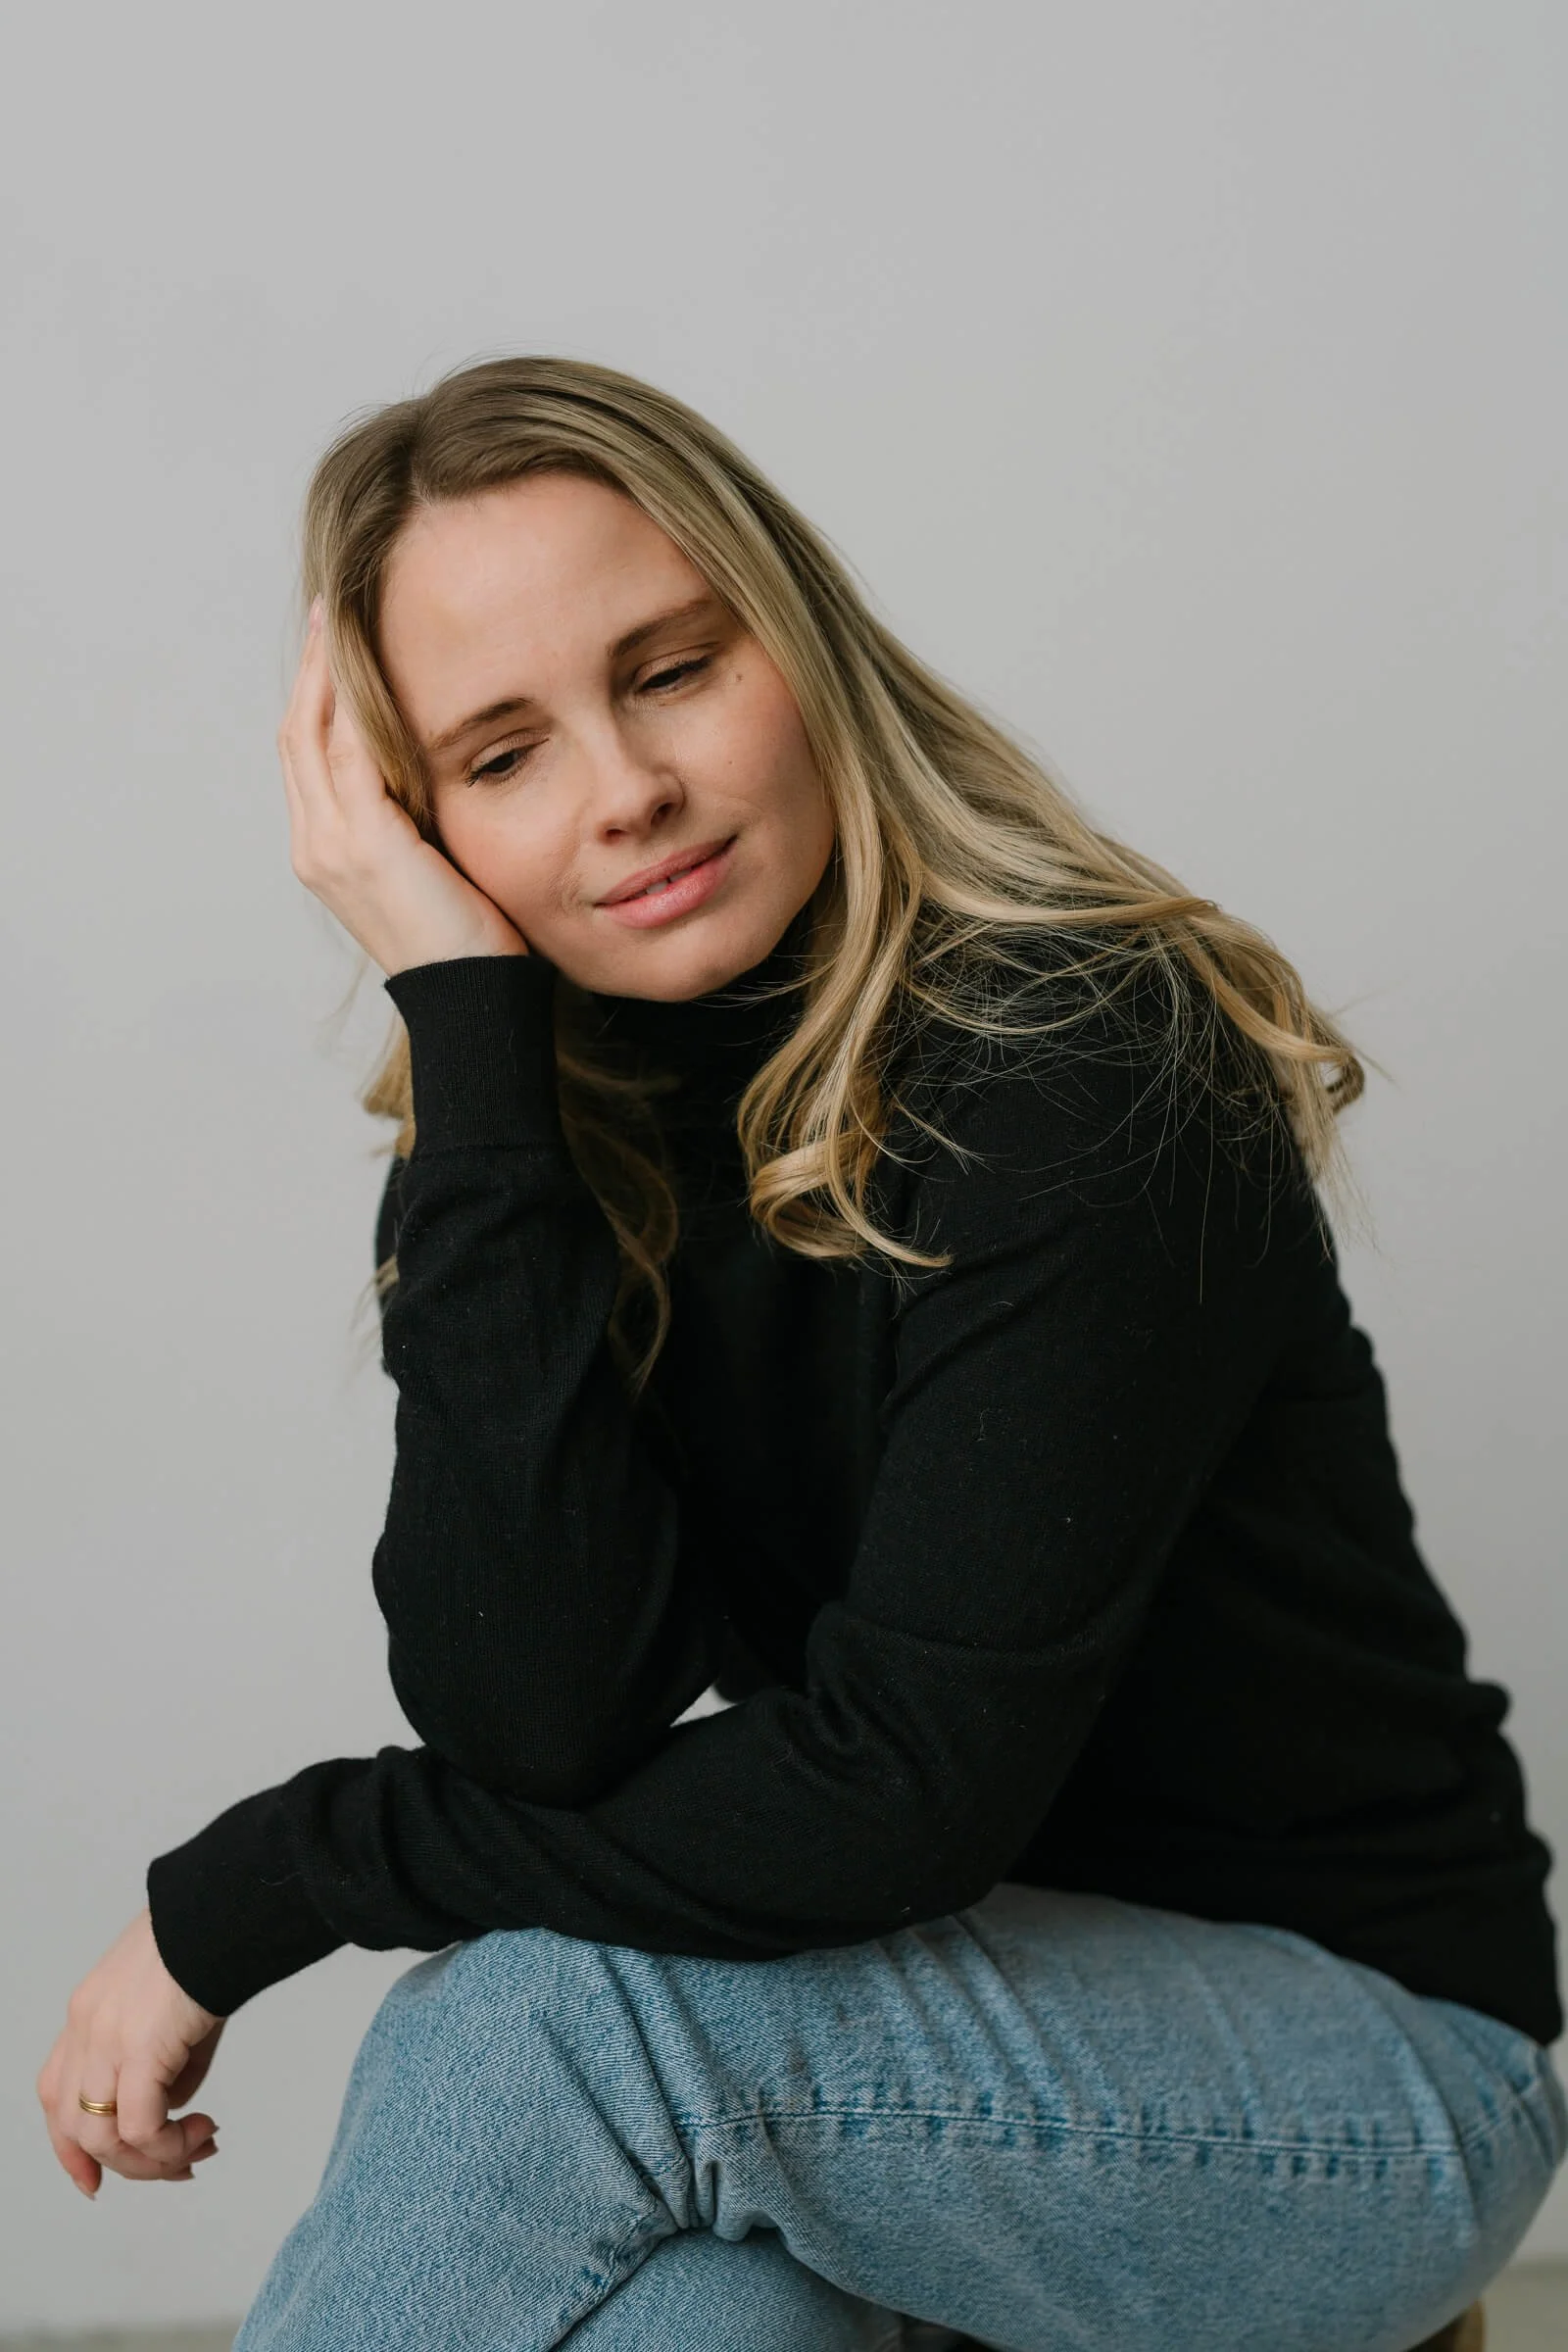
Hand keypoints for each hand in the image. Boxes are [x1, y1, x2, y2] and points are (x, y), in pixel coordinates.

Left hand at [36, 1907, 227, 2197]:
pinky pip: (140, 2126)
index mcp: (87, 2014)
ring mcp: (105, 2039)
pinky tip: (203, 2130)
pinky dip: (169, 2145)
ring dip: (151, 2160)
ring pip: (102, 2137)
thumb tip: (171, 2108)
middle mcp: (85, 2028)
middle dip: (126, 2164)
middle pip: (74, 2128)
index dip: (70, 2148)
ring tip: (197, 2146)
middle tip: (178, 2165)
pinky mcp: (139, 2049)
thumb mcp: (173, 2011)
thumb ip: (163, 2064)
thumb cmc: (209, 1946)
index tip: (95, 2180)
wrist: (224, 1911)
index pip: (56, 2094)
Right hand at [279, 600, 530, 975]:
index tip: (331, 643)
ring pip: (313, 734)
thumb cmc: (468, 943)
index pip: (307, 755)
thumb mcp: (432, 867)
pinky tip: (373, 664)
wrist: (471, 1002)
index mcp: (325, 851)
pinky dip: (357, 705)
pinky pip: (352, 754)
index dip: (314, 695)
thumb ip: (415, 819)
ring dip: (327, 672)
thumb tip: (433, 769)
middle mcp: (315, 844)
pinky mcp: (365, 845)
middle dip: (310, 669)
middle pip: (297, 734)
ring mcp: (331, 845)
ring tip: (341, 619)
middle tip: (329, 609)